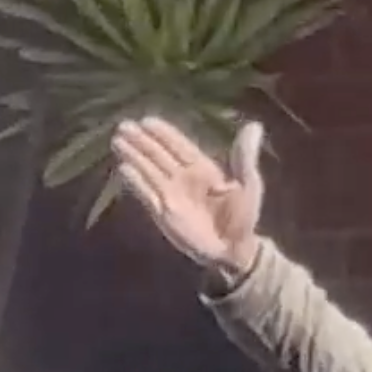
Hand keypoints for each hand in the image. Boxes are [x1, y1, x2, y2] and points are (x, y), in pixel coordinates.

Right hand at [111, 116, 264, 276]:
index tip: (147, 120)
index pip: (179, 146)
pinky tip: (124, 169)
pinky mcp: (163, 212)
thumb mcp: (248, 184)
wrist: (233, 250)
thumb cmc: (242, 217)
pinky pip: (147, 194)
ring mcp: (172, 195)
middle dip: (142, 141)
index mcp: (203, 169)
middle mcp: (183, 178)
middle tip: (124, 126)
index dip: (164, 133)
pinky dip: (136, 182)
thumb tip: (254, 125)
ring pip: (149, 171)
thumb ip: (244, 156)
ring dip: (134, 156)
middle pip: (158, 155)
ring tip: (118, 141)